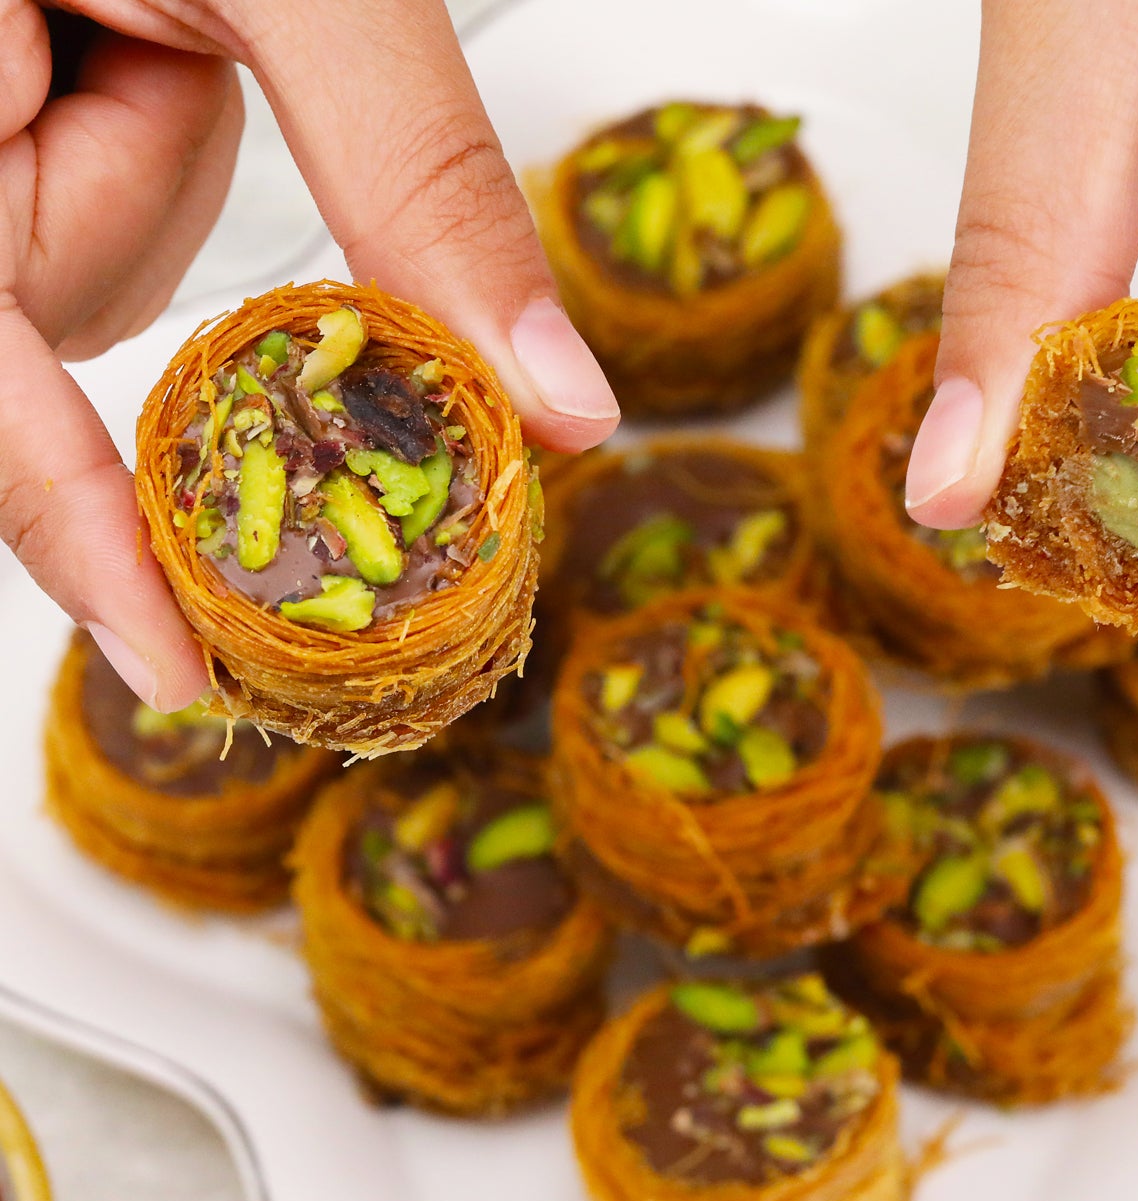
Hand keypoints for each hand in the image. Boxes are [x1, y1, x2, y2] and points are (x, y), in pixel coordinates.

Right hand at [0, 2, 617, 710]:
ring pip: (66, 266)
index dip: (76, 539)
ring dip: (135, 152)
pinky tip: (98, 23)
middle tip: (132, 32)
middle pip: (40, 325)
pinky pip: (59, 206)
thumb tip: (560, 405)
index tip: (181, 674)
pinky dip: (110, 135)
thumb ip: (418, 174)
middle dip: (136, 204)